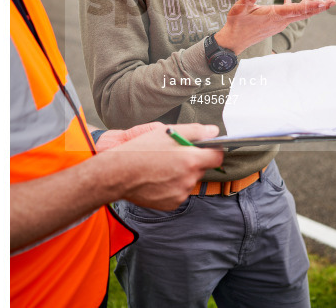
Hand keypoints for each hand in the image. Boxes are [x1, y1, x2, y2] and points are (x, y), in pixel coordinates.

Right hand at [104, 123, 224, 210]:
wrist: (118, 173)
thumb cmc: (141, 150)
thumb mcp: (167, 132)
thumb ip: (195, 131)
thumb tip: (214, 131)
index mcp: (191, 160)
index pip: (217, 157)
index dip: (212, 151)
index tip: (205, 149)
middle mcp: (189, 179)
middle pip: (200, 169)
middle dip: (192, 162)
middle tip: (172, 155)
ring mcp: (181, 193)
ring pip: (189, 181)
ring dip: (182, 174)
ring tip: (162, 167)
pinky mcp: (172, 204)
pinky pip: (179, 193)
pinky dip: (173, 186)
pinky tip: (158, 179)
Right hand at [215, 0, 335, 54]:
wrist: (234, 42)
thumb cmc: (236, 24)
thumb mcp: (239, 9)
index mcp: (274, 15)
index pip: (296, 10)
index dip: (311, 6)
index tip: (324, 3)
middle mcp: (280, 21)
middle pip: (304, 13)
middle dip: (318, 7)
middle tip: (333, 1)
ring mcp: (279, 23)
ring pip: (298, 13)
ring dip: (308, 4)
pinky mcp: (275, 24)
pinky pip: (289, 14)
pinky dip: (294, 6)